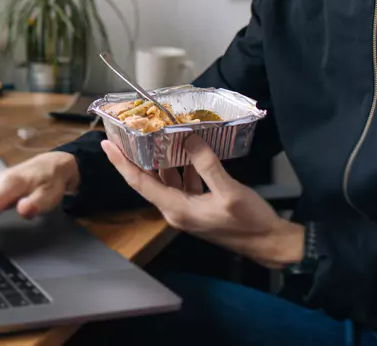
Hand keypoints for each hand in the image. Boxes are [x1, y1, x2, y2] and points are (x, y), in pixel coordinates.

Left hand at [102, 138, 303, 268]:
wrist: (269, 243)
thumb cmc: (249, 221)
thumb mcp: (229, 192)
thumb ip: (206, 165)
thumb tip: (188, 138)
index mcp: (177, 209)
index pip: (140, 183)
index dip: (121, 164)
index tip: (107, 145)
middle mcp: (175, 210)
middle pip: (147, 180)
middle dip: (135, 157)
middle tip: (128, 132)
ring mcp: (186, 209)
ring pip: (165, 180)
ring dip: (160, 158)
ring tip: (155, 134)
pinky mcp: (198, 207)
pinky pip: (181, 182)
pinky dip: (180, 165)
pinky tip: (187, 149)